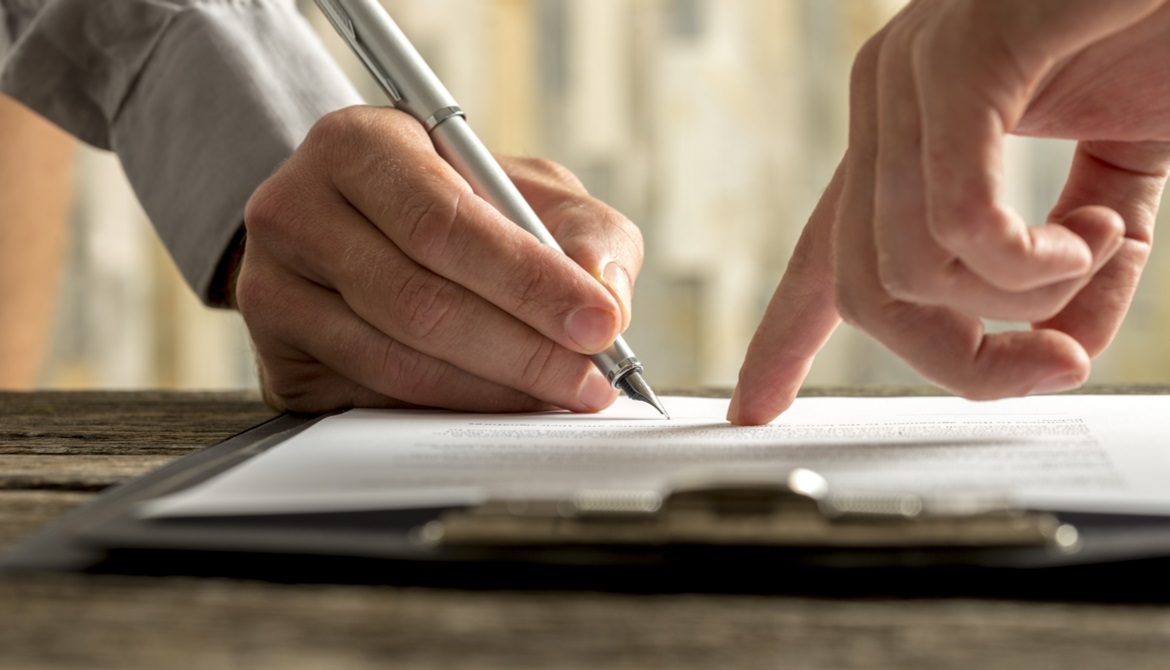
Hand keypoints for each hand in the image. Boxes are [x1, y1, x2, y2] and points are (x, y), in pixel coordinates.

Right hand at [236, 106, 641, 412]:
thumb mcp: (525, 189)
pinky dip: (448, 410)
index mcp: (357, 145)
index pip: (443, 222)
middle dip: (522, 350)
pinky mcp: (277, 359)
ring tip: (558, 395)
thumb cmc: (455, 204)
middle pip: (417, 300)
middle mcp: (296, 211)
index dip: (527, 280)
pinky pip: (372, 401)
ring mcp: (273, 291)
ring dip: (491, 390)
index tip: (600, 323)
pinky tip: (499, 405)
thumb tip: (605, 296)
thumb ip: (581, 230)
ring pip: (394, 362)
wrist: (358, 228)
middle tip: (590, 380)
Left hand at [730, 0, 1169, 424]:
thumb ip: (1073, 273)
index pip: (824, 254)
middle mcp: (886, 102)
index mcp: (905, 129)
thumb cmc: (1157, 31)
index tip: (754, 405)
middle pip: (868, 296)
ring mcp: (911, 79)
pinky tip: (1098, 229)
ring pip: (910, 272)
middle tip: (1055, 360)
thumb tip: (1054, 355)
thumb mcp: (1117, 182)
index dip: (784, 338)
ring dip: (1023, 298)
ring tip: (1100, 240)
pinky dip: (1030, 262)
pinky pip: (954, 222)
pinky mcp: (959, 61)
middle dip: (967, 360)